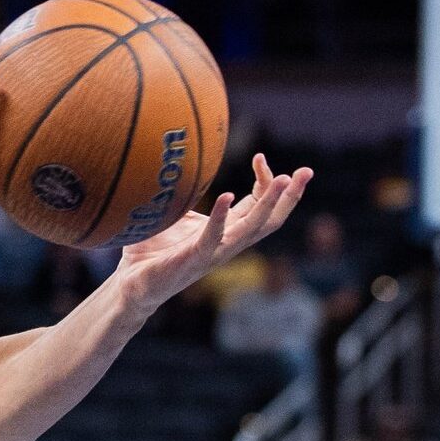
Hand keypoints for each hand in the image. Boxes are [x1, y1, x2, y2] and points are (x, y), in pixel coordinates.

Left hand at [114, 153, 311, 314]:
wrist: (132, 284)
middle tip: (307, 171)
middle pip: (270, 219)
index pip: (258, 207)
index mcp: (226, 233)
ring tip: (282, 179)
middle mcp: (227, 244)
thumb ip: (186, 198)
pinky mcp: (194, 259)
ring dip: (269, 203)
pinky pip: (212, 237)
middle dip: (291, 196)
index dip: (267, 183)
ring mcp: (213, 253)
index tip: (261, 157)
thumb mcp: (176, 217)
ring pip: (252, 228)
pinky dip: (220, 216)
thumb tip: (181, 168)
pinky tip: (226, 196)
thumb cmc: (153, 251)